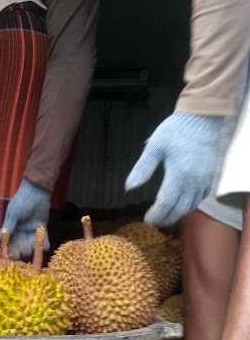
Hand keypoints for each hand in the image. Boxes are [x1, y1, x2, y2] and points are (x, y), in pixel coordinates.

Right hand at [0, 179, 51, 258]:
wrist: (36, 191)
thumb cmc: (21, 201)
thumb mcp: (13, 213)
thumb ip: (9, 225)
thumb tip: (0, 238)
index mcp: (10, 228)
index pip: (6, 242)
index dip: (6, 248)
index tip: (8, 252)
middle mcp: (20, 232)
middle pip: (18, 247)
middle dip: (19, 251)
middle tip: (22, 251)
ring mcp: (30, 231)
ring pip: (30, 246)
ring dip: (31, 248)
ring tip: (33, 245)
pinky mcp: (41, 229)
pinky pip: (42, 240)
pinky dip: (43, 245)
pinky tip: (44, 246)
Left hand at [125, 112, 223, 226]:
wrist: (203, 117)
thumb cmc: (176, 130)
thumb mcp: (155, 146)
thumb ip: (142, 168)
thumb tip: (128, 188)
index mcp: (178, 174)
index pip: (166, 203)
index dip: (156, 214)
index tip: (147, 219)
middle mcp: (194, 181)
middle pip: (180, 209)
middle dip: (166, 218)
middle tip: (155, 222)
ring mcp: (204, 179)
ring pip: (192, 205)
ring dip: (179, 214)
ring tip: (167, 217)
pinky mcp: (211, 176)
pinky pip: (202, 198)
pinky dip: (191, 205)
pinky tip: (183, 205)